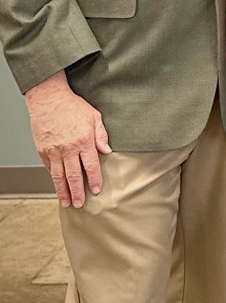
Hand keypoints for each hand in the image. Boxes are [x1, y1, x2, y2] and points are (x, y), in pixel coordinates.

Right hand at [25, 72, 110, 207]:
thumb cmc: (73, 106)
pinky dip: (54, 178)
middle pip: (73, 175)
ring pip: (59, 176)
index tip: (95, 190)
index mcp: (83, 141)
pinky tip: (58, 186)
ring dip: (63, 191)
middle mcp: (68, 148)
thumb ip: (101, 135)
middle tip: (80, 204)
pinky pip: (49, 168)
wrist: (49, 99)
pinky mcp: (42, 150)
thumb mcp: (94, 117)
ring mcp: (53, 150)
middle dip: (77, 192)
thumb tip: (107, 151)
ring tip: (67, 202)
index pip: (90, 166)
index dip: (94, 180)